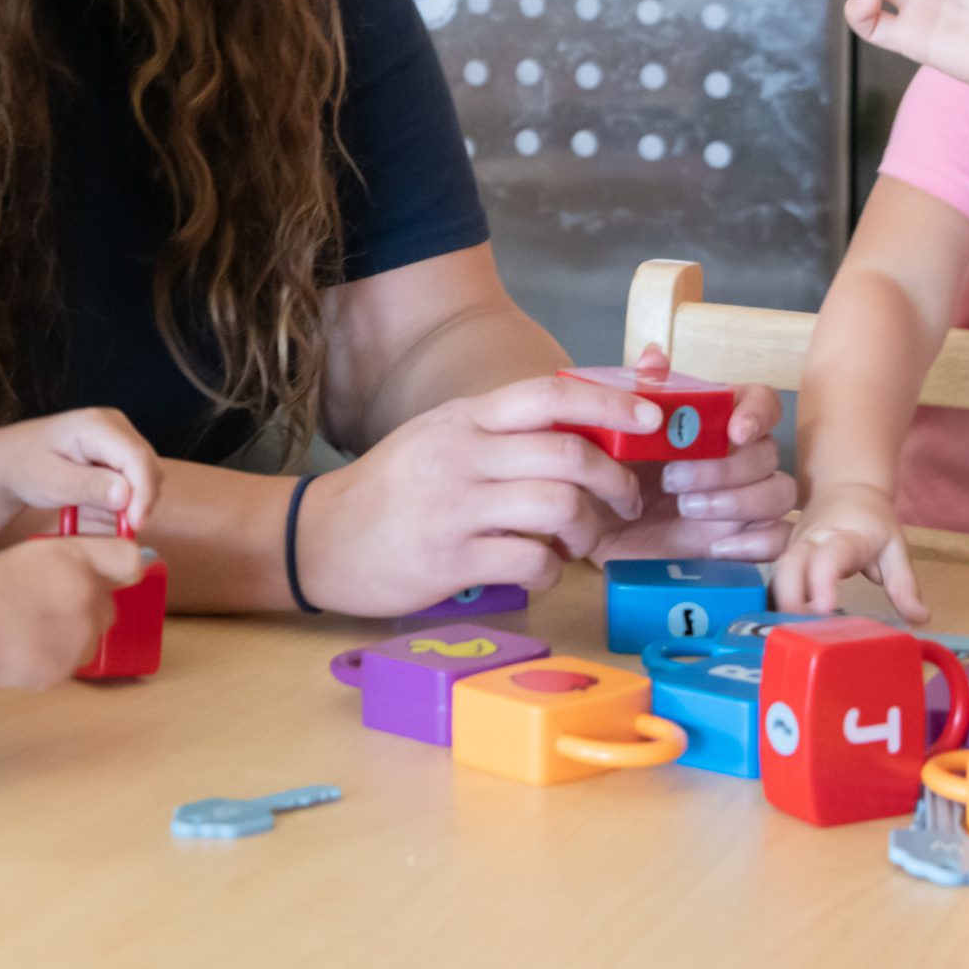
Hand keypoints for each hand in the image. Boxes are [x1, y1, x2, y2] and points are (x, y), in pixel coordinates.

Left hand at [0, 407, 162, 534]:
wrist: (9, 459)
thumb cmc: (25, 467)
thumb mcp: (52, 481)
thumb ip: (89, 487)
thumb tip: (127, 495)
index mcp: (98, 425)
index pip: (137, 458)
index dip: (143, 493)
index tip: (135, 526)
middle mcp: (116, 425)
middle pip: (147, 468)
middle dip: (135, 502)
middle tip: (109, 529)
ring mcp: (119, 437)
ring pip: (143, 478)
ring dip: (123, 505)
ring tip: (86, 514)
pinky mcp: (118, 452)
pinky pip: (132, 482)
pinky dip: (116, 502)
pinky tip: (89, 508)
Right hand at [0, 535, 141, 688]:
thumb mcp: (37, 554)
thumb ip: (78, 561)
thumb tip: (108, 572)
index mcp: (78, 560)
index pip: (130, 561)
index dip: (123, 569)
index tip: (113, 575)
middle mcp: (87, 597)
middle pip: (108, 605)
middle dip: (89, 607)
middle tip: (50, 606)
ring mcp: (78, 637)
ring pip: (91, 638)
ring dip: (73, 634)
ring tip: (31, 627)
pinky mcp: (65, 670)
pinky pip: (71, 662)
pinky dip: (54, 657)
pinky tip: (24, 646)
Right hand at [291, 372, 655, 616]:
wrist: (319, 538)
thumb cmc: (390, 489)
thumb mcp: (438, 438)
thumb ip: (497, 433)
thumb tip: (577, 435)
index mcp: (463, 419)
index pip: (548, 394)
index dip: (608, 403)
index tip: (649, 417)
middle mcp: (462, 455)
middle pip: (567, 453)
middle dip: (614, 479)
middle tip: (625, 501)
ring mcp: (456, 508)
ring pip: (558, 507)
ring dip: (586, 531)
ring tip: (579, 544)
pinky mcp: (450, 561)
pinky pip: (531, 562)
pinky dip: (552, 573)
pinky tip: (541, 574)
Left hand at [588, 343, 793, 567]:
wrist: (594, 526)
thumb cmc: (610, 470)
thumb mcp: (614, 432)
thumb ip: (638, 393)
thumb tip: (654, 357)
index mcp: (717, 421)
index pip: (761, 402)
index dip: (758, 412)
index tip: (736, 431)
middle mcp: (740, 457)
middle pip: (769, 452)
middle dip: (725, 468)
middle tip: (673, 479)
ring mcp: (747, 500)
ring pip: (780, 493)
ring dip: (738, 501)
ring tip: (686, 508)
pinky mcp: (744, 540)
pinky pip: (779, 539)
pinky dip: (757, 543)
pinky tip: (719, 545)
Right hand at [772, 483, 924, 623]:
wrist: (846, 487)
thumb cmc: (873, 522)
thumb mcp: (895, 548)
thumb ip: (904, 585)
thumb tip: (919, 619)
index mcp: (842, 537)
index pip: (829, 556)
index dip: (823, 581)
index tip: (825, 608)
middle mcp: (811, 541)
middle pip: (789, 566)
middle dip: (790, 600)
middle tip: (804, 634)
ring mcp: (793, 549)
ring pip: (777, 575)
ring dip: (782, 607)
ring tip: (796, 639)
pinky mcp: (785, 558)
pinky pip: (775, 582)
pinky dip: (777, 605)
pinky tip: (786, 630)